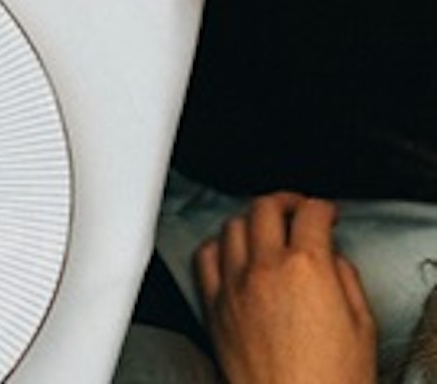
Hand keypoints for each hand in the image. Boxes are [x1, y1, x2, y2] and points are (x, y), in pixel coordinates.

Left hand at [195, 192, 376, 383]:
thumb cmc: (330, 380)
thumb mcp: (362, 326)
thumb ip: (346, 280)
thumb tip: (332, 258)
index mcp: (307, 269)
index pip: (310, 214)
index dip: (322, 208)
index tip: (325, 212)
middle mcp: (265, 269)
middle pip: (265, 208)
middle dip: (284, 201)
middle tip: (295, 208)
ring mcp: (234, 285)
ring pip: (231, 226)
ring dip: (250, 220)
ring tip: (263, 227)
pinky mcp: (213, 305)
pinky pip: (204, 257)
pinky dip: (216, 245)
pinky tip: (227, 250)